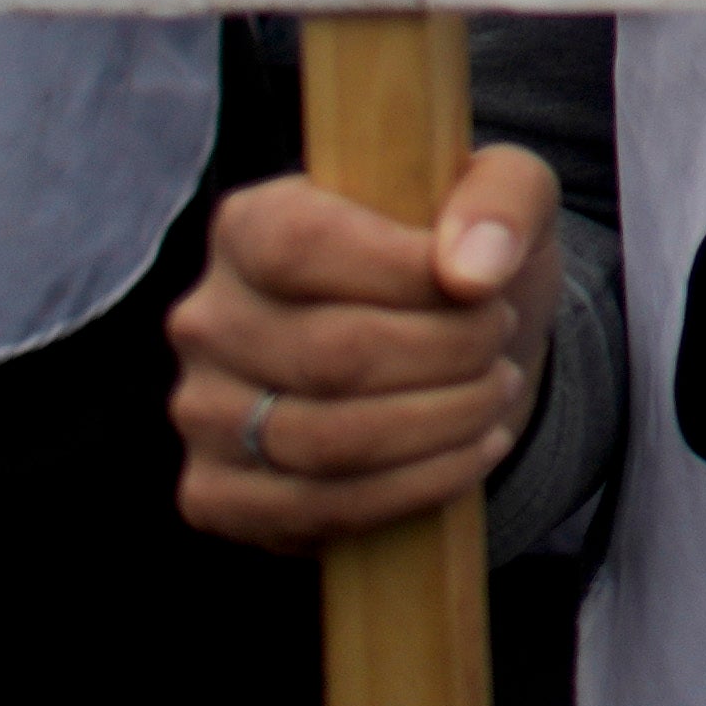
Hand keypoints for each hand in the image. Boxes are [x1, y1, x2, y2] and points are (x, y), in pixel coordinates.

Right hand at [167, 145, 559, 548]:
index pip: (303, 247)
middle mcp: (207, 320)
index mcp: (249, 226)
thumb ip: (503, 198)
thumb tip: (474, 269)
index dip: (407, 275)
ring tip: (494, 395)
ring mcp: (202, 413)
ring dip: (441, 424)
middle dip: (447, 356)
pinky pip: (316, 510)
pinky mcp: (216, 495)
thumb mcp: (504, 195)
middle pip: (330, 354)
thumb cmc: (459, 263)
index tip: (484, 290)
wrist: (440, 354)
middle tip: (500, 346)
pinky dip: (415, 489)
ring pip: (325, 442)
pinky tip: (472, 452)